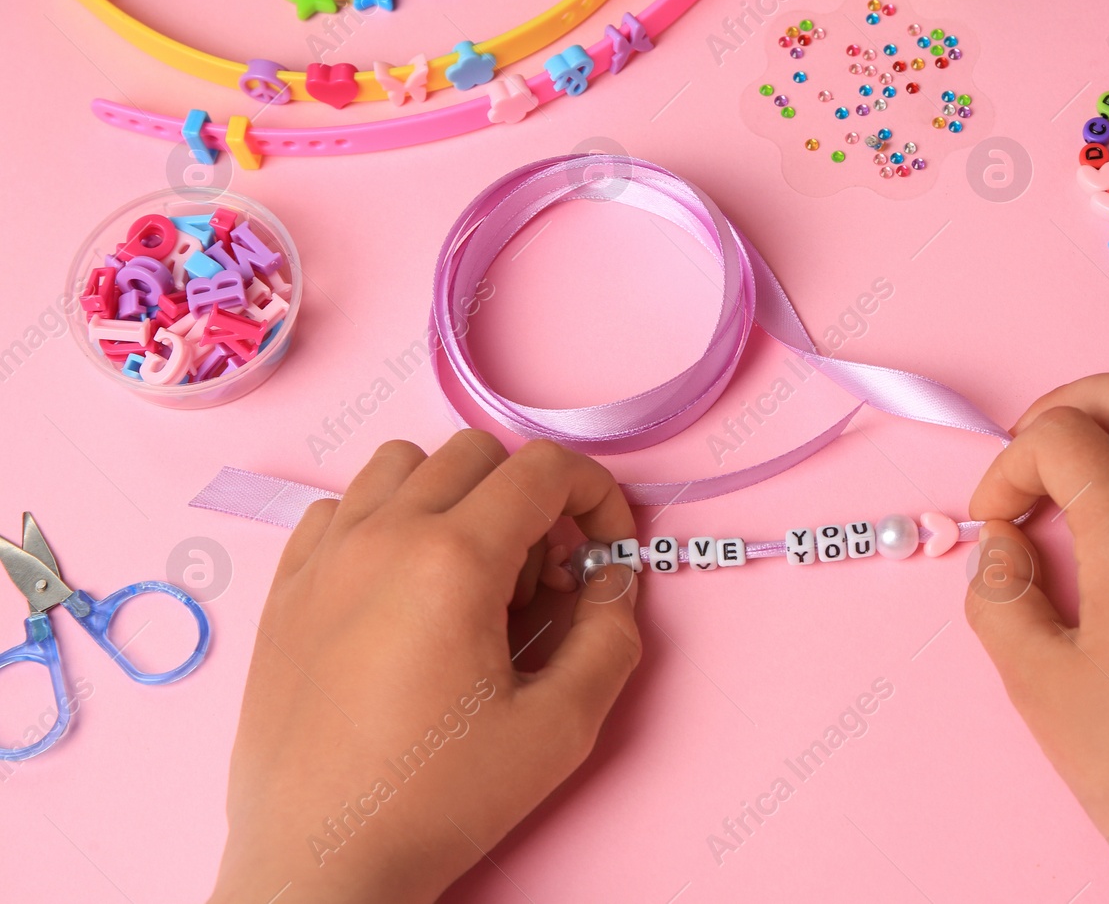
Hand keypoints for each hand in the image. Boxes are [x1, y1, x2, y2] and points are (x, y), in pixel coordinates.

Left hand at [209, 432, 642, 903]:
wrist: (320, 863)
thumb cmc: (439, 802)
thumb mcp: (559, 728)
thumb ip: (609, 636)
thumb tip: (612, 581)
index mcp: (453, 560)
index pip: (546, 470)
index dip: (597, 498)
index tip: (604, 555)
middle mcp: (383, 535)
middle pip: (478, 454)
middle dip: (530, 499)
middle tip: (541, 581)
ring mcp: (325, 557)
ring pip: (403, 464)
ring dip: (454, 497)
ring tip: (468, 577)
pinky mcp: (285, 588)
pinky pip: (342, 507)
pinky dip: (385, 521)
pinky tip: (401, 589)